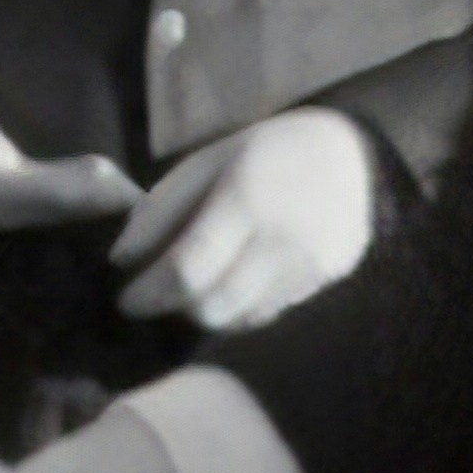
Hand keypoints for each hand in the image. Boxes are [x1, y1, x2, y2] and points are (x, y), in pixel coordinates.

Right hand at [0, 0, 139, 235]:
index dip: (52, 193)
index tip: (106, 182)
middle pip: (15, 211)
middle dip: (73, 208)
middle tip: (136, 198)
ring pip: (20, 210)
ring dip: (72, 207)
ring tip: (128, 195)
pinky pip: (20, 195)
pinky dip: (59, 194)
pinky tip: (99, 182)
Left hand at [112, 107, 375, 331]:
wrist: (350, 153)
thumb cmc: (266, 153)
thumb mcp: (208, 161)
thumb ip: (162, 208)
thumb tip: (122, 259)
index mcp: (246, 200)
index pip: (187, 270)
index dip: (149, 293)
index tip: (127, 300)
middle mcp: (282, 239)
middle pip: (212, 307)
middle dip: (176, 308)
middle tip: (159, 295)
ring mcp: (309, 265)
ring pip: (239, 319)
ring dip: (208, 311)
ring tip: (197, 286)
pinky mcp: (326, 280)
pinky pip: (269, 313)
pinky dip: (241, 308)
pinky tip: (236, 281)